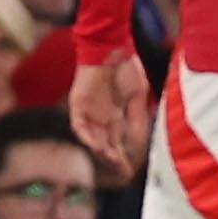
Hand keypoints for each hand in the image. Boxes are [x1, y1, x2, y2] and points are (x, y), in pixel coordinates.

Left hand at [69, 52, 151, 181]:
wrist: (111, 47)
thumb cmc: (126, 68)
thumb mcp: (138, 96)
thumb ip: (138, 118)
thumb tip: (138, 141)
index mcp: (114, 116)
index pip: (116, 143)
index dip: (121, 158)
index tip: (129, 171)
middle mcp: (99, 117)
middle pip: (104, 145)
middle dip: (112, 159)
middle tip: (122, 171)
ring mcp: (88, 111)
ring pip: (91, 138)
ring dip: (100, 150)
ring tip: (112, 159)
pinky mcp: (78, 104)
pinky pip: (79, 126)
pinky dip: (87, 136)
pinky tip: (97, 145)